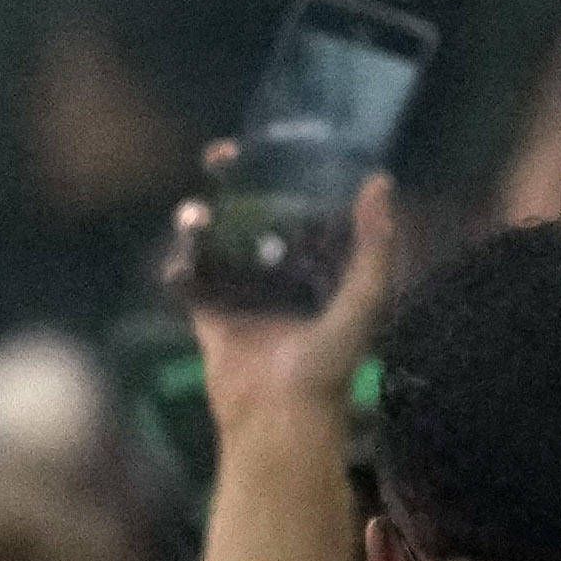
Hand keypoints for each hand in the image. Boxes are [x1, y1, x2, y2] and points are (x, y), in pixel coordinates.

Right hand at [166, 168, 397, 454]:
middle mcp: (281, 274)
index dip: (292, 174)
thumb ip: (375, 244)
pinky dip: (180, 264)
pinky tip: (180, 255)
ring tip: (196, 212)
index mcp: (320, 266)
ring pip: (218, 240)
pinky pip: (189, 281)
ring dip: (202, 219)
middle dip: (237, 182)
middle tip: (223, 155)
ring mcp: (242, 292)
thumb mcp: (365, 298)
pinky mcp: (208, 315)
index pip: (306, 207)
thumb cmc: (329, 361)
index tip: (277, 143)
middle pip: (255, 214)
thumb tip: (380, 180)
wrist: (279, 417)